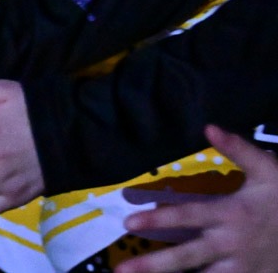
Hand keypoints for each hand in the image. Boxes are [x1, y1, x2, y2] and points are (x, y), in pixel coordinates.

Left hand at [120, 125, 277, 272]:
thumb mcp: (268, 170)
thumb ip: (238, 149)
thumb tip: (209, 127)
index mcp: (231, 214)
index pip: (188, 217)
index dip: (158, 221)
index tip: (128, 223)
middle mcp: (232, 243)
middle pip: (188, 257)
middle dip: (154, 265)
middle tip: (123, 269)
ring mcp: (243, 267)